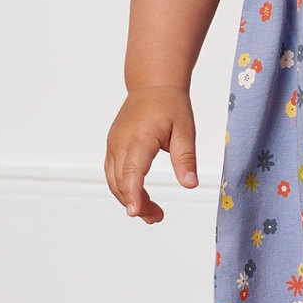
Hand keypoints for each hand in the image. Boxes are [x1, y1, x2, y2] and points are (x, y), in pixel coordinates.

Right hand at [104, 84, 199, 222]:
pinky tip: (140, 197)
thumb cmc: (170, 105)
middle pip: (122, 182)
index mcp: (139, 138)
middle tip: (157, 217)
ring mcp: (113, 145)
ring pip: (114, 181)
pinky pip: (113, 173)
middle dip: (136, 204)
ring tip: (152, 213)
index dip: (133, 194)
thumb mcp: (185, 130)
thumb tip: (190, 184)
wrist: (153, 85)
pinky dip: (124, 188)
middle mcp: (120, 143)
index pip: (132, 171)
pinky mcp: (113, 146)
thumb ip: (186, 159)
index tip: (136, 212)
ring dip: (129, 199)